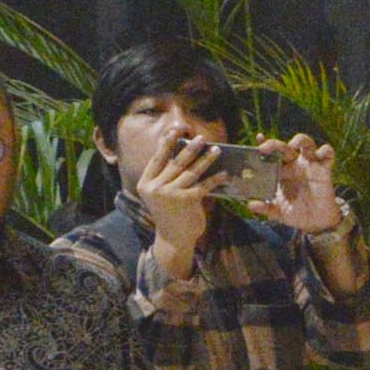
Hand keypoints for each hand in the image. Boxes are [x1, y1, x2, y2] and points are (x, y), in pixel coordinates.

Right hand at [134, 132, 219, 257]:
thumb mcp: (159, 195)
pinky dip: (215, 179)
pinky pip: (203, 185)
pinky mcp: (186, 201)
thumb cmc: (169, 213)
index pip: (157, 158)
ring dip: (206, 159)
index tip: (175, 131)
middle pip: (176, 162)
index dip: (166, 143)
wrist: (173, 239)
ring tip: (217, 150)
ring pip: (191, 171)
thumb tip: (182, 153)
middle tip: (201, 138)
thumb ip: (165, 177)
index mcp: (145, 183)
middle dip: (190, 148)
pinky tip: (224, 174)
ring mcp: (170, 194)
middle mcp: (155, 188)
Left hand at [263, 133, 347, 240]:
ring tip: (294, 144)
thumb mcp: (277, 212)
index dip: (265, 144)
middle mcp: (295, 166)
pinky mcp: (324, 171)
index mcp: (282, 172)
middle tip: (264, 148)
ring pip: (307, 144)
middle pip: (284, 147)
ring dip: (301, 140)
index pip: (271, 155)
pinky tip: (320, 154)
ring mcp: (310, 166)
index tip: (259, 139)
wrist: (316, 223)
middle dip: (274, 144)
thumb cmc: (296, 214)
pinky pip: (328, 155)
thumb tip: (251, 205)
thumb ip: (265, 207)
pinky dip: (326, 151)